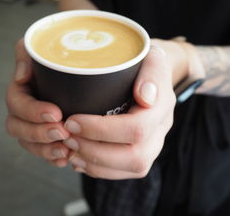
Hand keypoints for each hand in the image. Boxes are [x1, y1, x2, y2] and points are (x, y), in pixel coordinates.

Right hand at [5, 40, 70, 166]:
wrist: (80, 67)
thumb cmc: (60, 55)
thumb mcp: (41, 46)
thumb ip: (26, 53)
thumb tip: (21, 77)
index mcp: (20, 89)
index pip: (16, 103)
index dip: (32, 111)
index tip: (55, 112)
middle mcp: (23, 109)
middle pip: (18, 128)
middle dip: (38, 133)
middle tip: (62, 132)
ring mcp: (33, 125)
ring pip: (30, 144)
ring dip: (46, 150)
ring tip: (66, 151)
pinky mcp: (46, 137)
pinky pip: (44, 153)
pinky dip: (53, 158)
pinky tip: (66, 160)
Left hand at [62, 44, 178, 178]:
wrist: (153, 76)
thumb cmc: (145, 63)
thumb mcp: (151, 57)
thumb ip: (151, 72)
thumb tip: (145, 96)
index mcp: (162, 107)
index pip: (136, 128)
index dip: (101, 130)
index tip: (72, 120)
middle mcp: (160, 131)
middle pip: (135, 156)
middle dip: (95, 151)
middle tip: (67, 137)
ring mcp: (153, 146)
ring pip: (130, 169)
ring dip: (95, 164)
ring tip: (70, 150)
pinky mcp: (142, 154)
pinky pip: (124, 172)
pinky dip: (98, 169)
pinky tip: (79, 159)